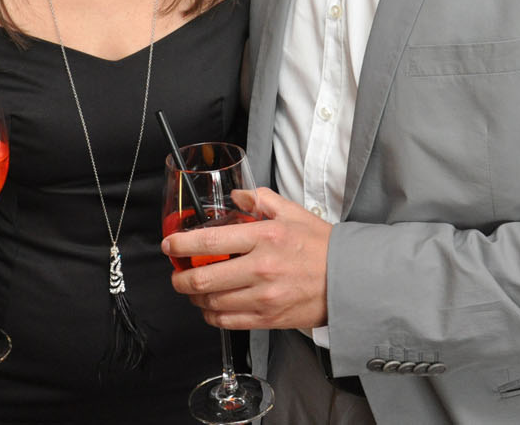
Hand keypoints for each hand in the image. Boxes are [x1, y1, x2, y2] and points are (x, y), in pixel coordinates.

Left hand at [163, 187, 329, 329]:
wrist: (349, 281)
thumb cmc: (322, 247)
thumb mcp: (293, 213)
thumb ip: (261, 200)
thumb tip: (237, 197)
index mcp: (264, 237)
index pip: (209, 242)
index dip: (181, 245)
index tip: (171, 246)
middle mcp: (260, 268)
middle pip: (203, 279)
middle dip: (180, 278)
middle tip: (177, 273)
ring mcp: (263, 297)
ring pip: (211, 303)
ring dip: (194, 298)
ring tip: (193, 290)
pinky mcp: (268, 319)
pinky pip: (227, 322)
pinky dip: (212, 316)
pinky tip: (211, 307)